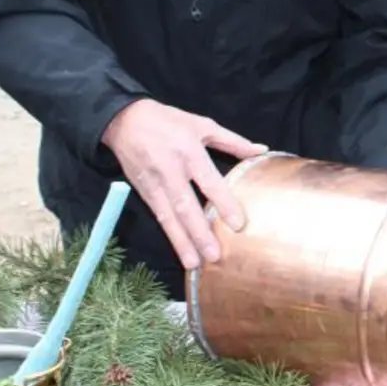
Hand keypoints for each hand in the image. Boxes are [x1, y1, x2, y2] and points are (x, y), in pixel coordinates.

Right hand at [100, 99, 266, 270]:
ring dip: (182, 242)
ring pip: (169, 217)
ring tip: (194, 264)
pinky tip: (181, 252)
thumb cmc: (169, 122)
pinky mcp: (144, 193)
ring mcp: (155, 184)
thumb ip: (232, 141)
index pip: (209, 182)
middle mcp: (171, 171)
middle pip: (186, 206)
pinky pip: (159, 218)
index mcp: (190, 152)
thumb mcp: (202, 125)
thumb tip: (261, 150)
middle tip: (214, 256)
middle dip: (199, 233)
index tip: (238, 224)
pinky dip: (171, 236)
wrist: (125, 121)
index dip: (223, 203)